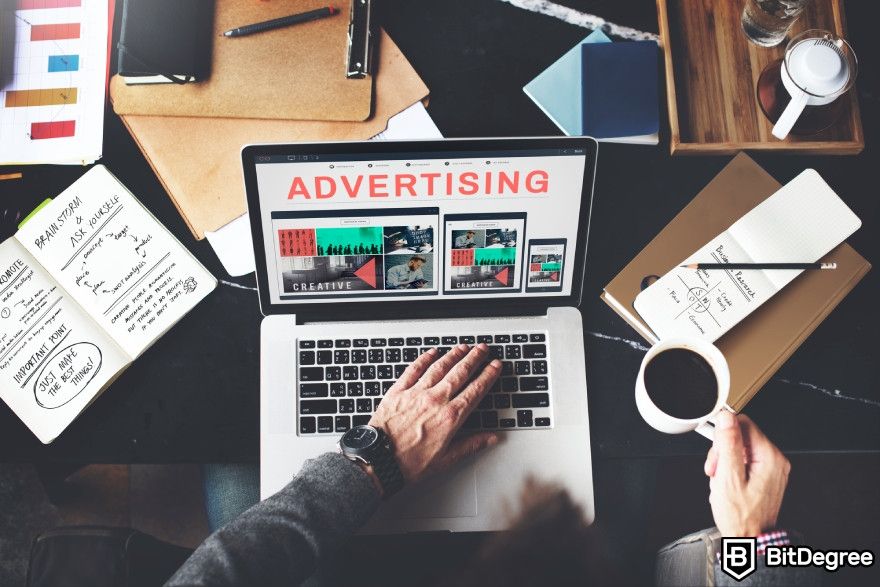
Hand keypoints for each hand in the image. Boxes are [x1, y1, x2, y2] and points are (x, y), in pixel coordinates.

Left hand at [366, 344, 500, 489]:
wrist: (378, 461)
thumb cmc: (409, 463)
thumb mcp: (446, 459)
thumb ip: (471, 445)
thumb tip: (491, 439)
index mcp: (450, 417)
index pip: (475, 390)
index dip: (488, 375)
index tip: (495, 366)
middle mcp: (435, 400)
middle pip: (460, 372)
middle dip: (474, 358)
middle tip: (483, 348)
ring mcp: (416, 393)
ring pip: (439, 367)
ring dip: (453, 355)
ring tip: (463, 347)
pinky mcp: (398, 391)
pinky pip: (414, 369)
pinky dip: (424, 358)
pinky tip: (432, 352)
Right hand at [704, 411, 790, 536]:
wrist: (750, 539)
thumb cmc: (741, 516)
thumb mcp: (728, 478)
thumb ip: (728, 445)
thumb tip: (727, 418)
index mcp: (770, 457)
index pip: (743, 423)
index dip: (723, 434)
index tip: (715, 451)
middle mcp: (775, 460)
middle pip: (741, 436)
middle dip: (722, 451)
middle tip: (716, 469)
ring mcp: (772, 468)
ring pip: (740, 448)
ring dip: (725, 461)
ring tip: (720, 480)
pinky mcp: (766, 475)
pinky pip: (744, 460)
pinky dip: (731, 468)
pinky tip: (727, 482)